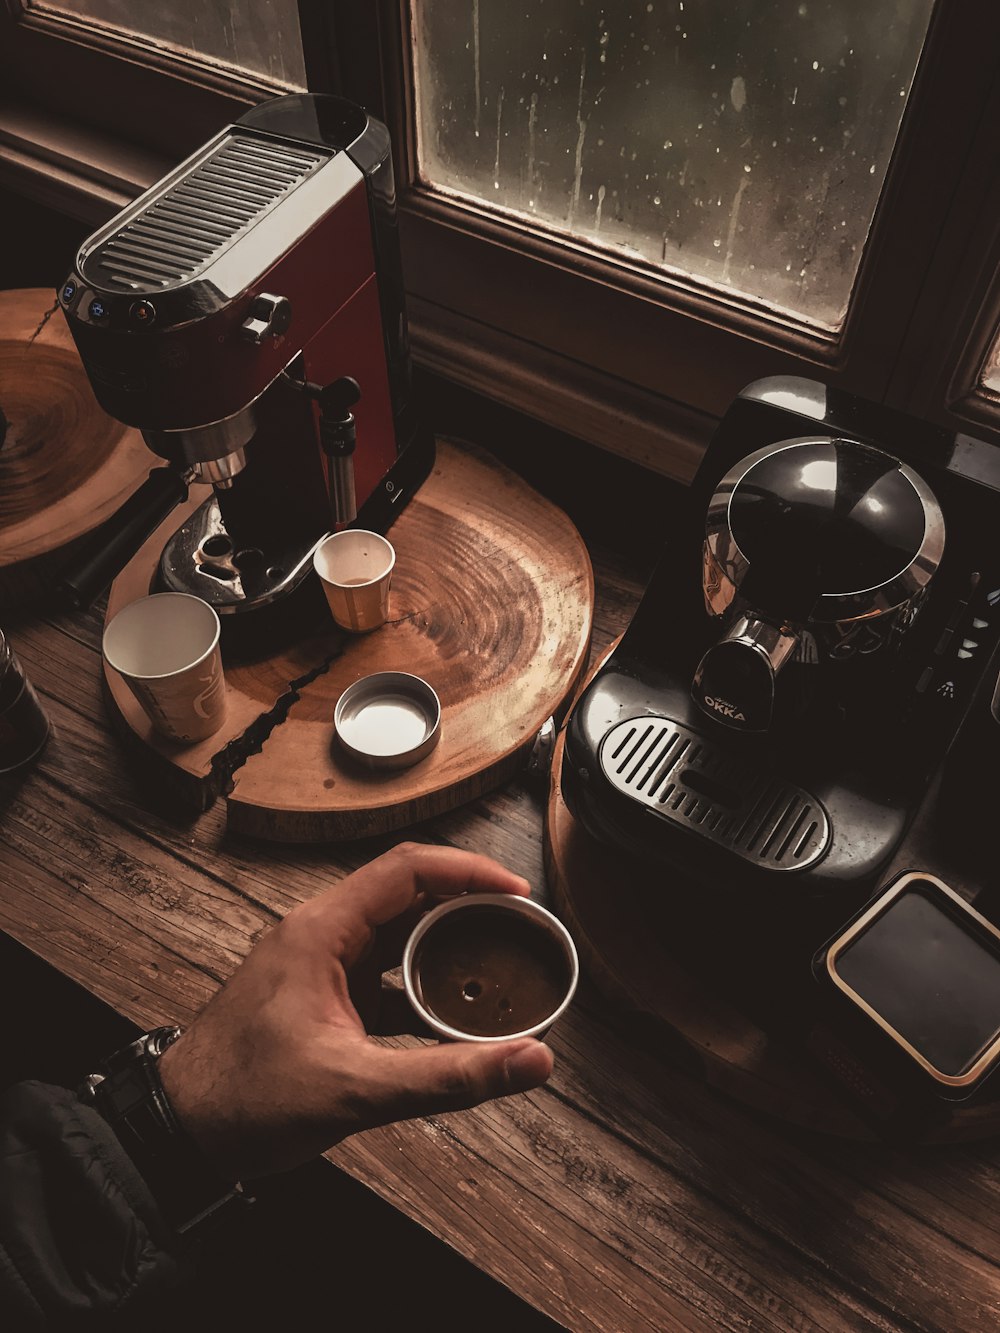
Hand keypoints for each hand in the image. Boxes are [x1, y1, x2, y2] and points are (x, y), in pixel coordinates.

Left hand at [158, 842, 554, 1180]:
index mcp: (320, 932)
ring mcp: (318, 966)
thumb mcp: (356, 1090)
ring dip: (445, 949)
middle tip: (518, 927)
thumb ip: (449, 1076)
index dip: (469, 872)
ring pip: (397, 936)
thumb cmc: (242, 1101)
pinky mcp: (320, 998)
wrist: (178, 1133)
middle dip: (467, 907)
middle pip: (408, 896)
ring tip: (495, 965)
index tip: (516, 891)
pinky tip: (450, 1019)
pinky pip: (383, 976)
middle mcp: (319, 936)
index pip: (407, 870)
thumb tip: (528, 1061)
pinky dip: (420, 988)